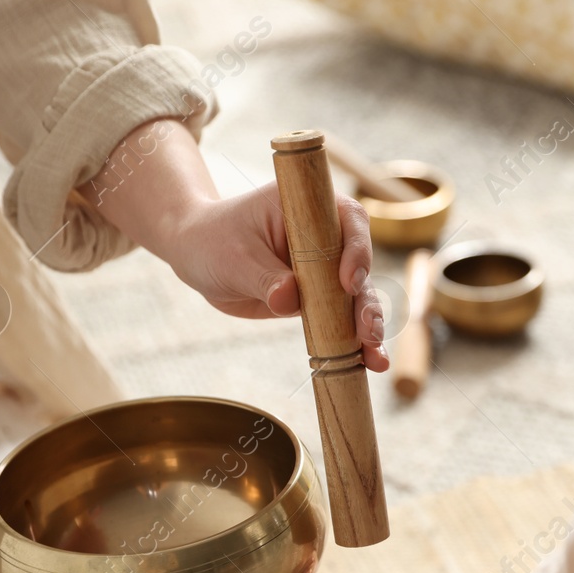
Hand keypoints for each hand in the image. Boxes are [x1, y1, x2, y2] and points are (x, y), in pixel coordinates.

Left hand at [162, 185, 390, 371]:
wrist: (197, 254)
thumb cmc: (213, 241)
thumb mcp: (233, 257)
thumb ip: (264, 278)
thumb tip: (289, 301)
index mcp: (310, 209)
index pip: (349, 221)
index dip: (356, 250)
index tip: (348, 281)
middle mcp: (326, 237)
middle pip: (361, 267)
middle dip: (366, 302)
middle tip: (367, 332)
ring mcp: (326, 269)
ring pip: (357, 298)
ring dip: (368, 327)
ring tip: (375, 358)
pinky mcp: (320, 298)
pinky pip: (341, 319)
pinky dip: (354, 342)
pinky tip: (367, 363)